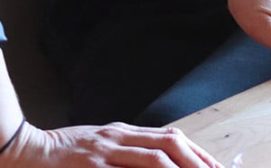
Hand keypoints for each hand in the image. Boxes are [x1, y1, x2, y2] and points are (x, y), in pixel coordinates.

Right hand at [4, 121, 220, 166]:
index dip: (196, 152)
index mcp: (125, 132)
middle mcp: (121, 137)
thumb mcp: (101, 147)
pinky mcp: (92, 166)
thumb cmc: (65, 154)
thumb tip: (159, 162)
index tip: (215, 167)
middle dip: (196, 160)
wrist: (29, 150)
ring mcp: (107, 151)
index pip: (171, 137)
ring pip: (153, 158)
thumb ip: (128, 155)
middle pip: (170, 143)